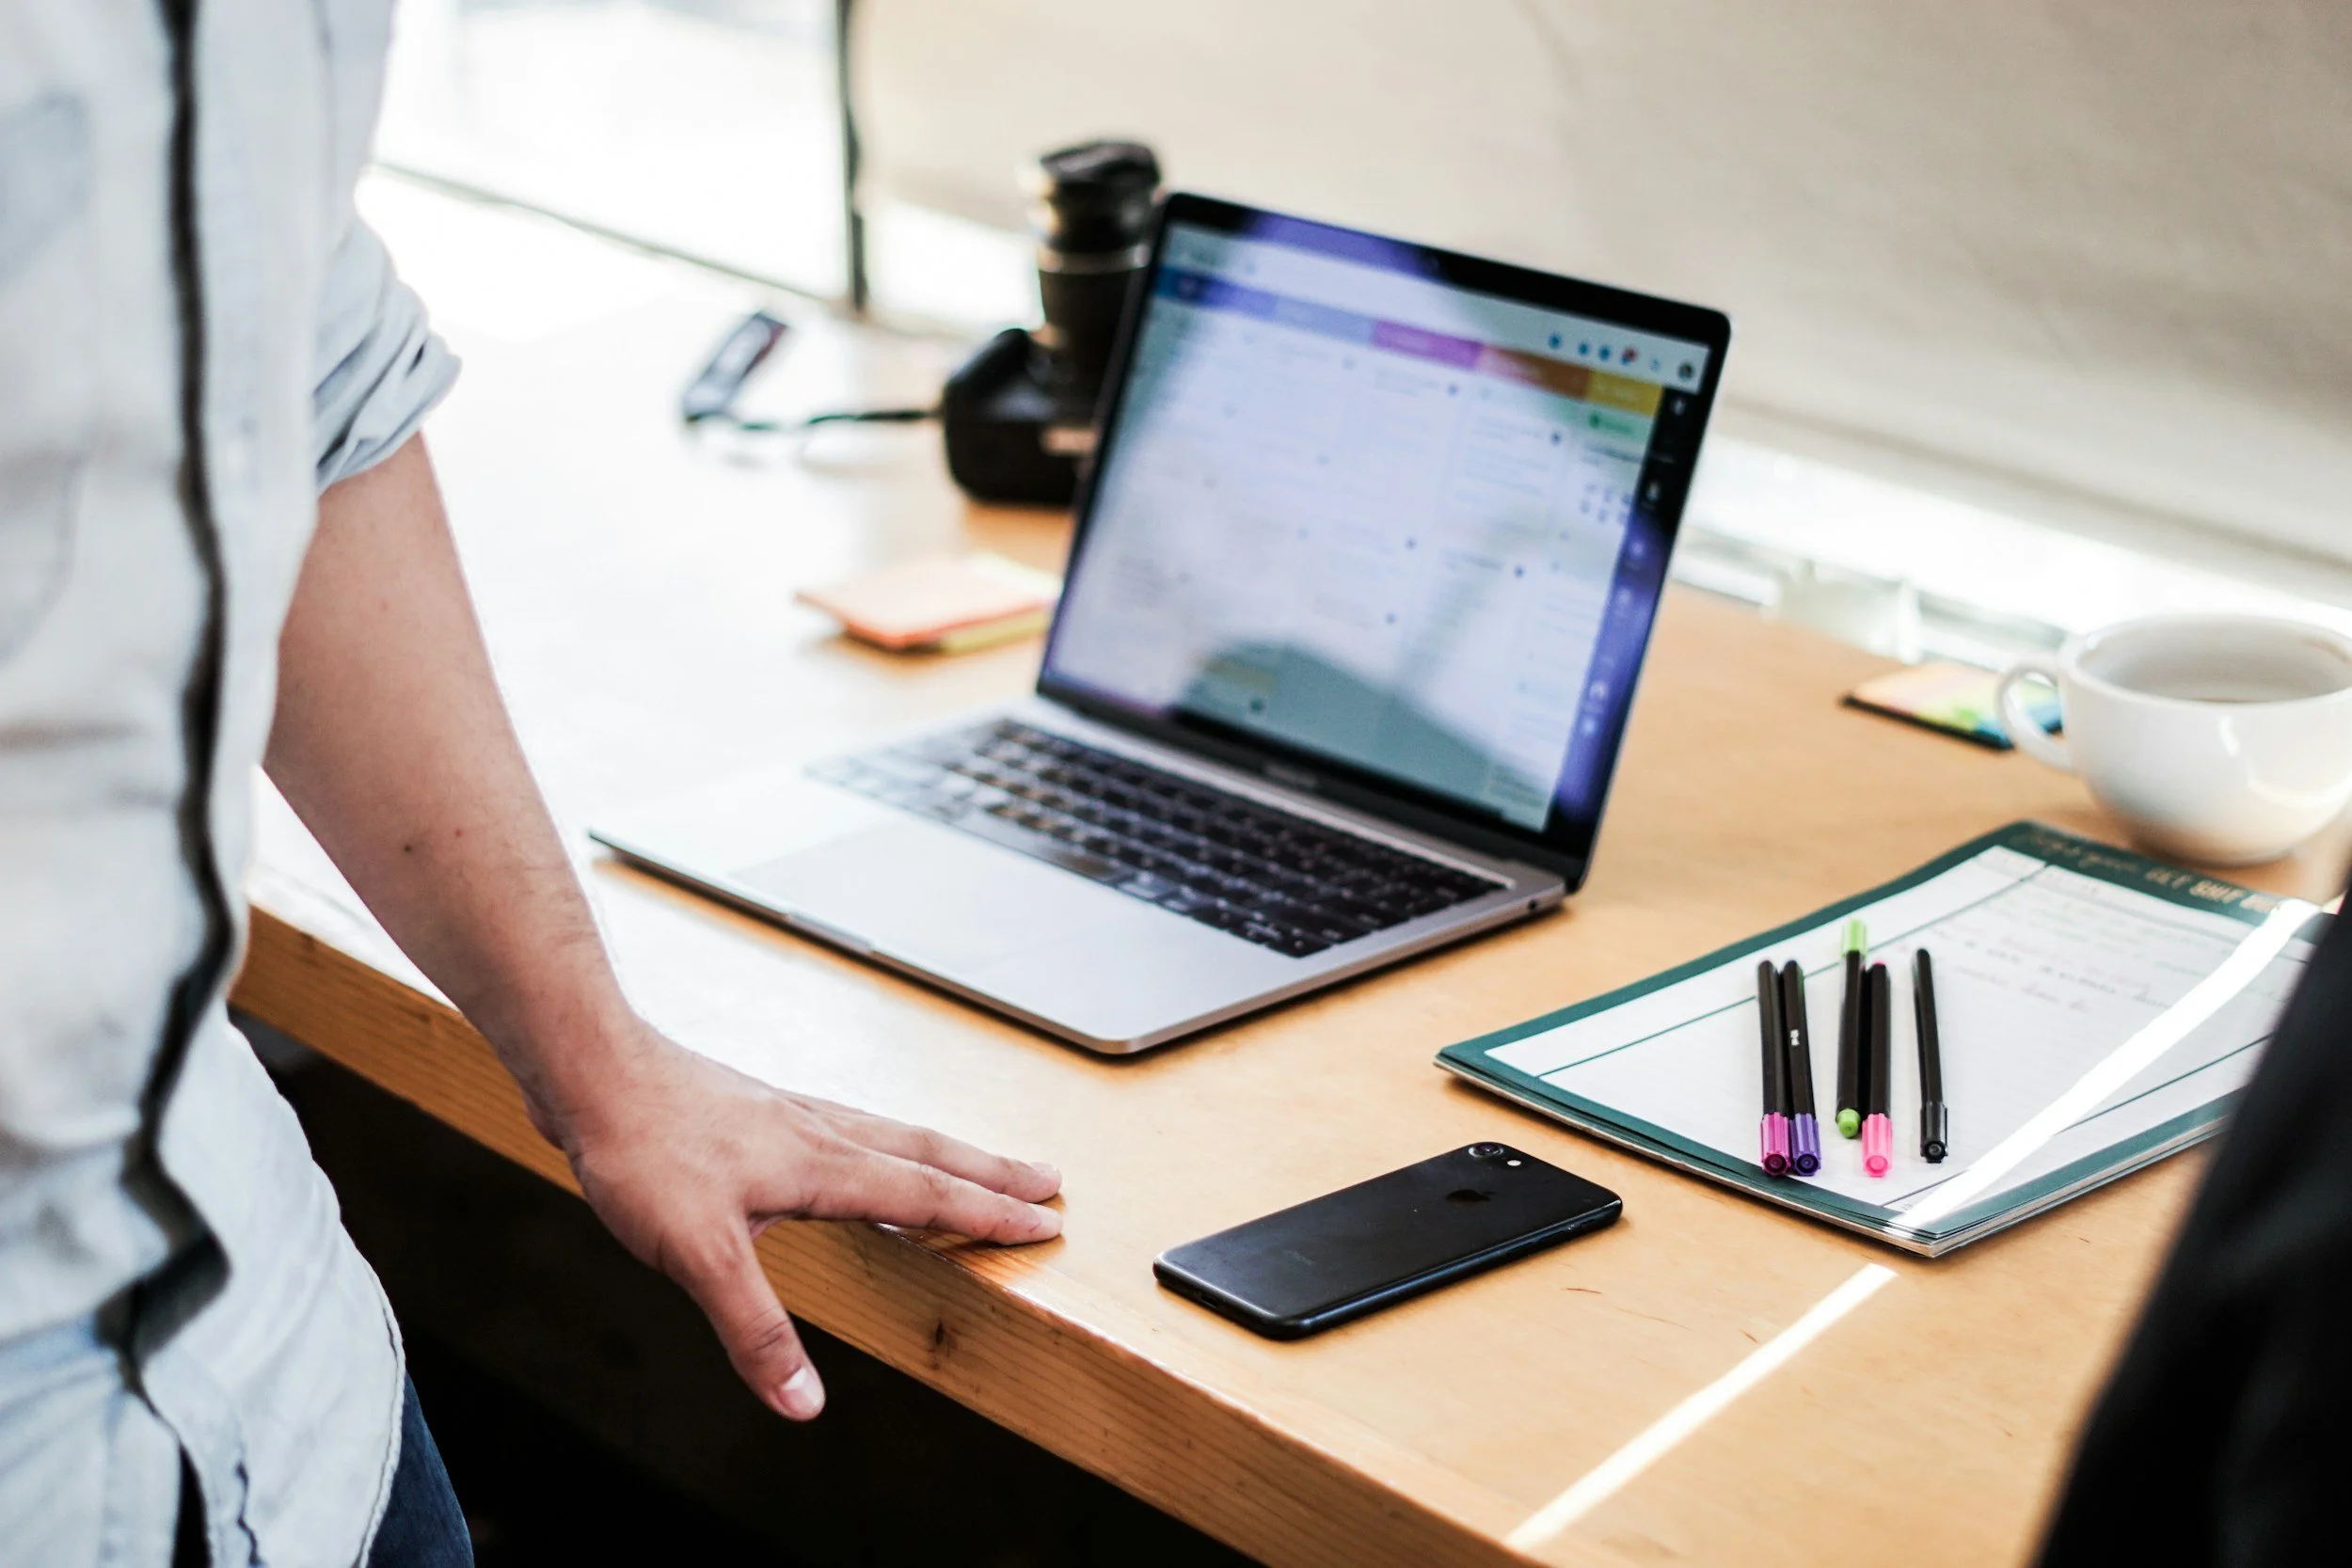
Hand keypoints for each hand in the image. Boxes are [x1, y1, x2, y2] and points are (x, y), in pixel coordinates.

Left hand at [536, 1021, 1062, 1420]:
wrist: (593, 1071)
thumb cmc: (643, 1149)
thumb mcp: (700, 1255)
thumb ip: (756, 1329)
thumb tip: (804, 1403)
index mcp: (822, 1165)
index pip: (926, 1196)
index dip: (989, 1215)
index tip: (1046, 1224)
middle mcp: (819, 1132)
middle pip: (928, 1152)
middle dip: (992, 1172)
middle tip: (1049, 1179)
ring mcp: (789, 1115)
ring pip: (891, 1132)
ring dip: (946, 1152)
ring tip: (979, 1162)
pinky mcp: (758, 1111)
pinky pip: (849, 1125)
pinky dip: (884, 1140)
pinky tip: (861, 1150)